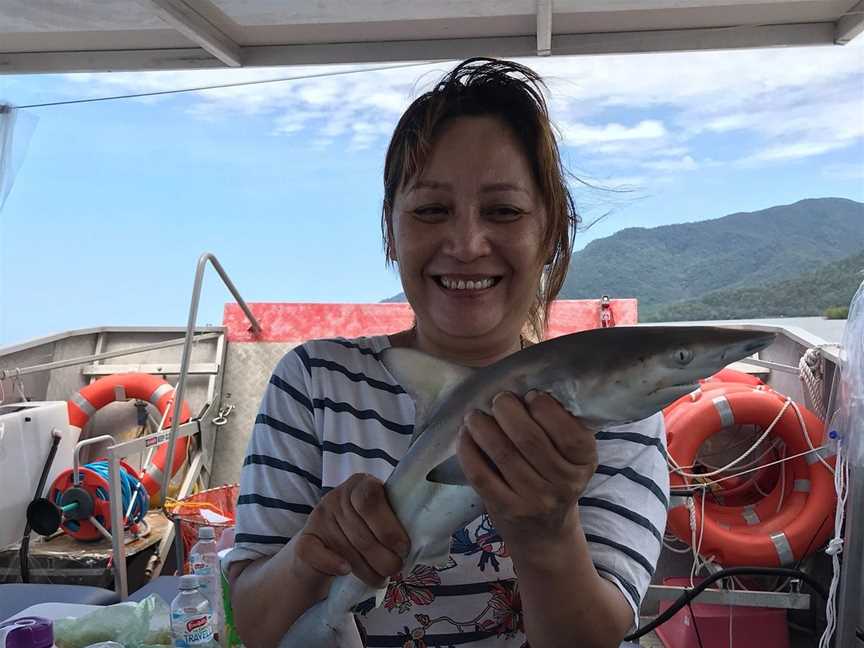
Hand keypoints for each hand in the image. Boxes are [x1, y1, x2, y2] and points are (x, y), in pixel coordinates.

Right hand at [293, 474, 410, 587]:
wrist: (326, 553)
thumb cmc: (364, 533)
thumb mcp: (380, 520)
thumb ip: (394, 522)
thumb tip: (415, 542)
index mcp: (361, 484)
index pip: (371, 498)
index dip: (388, 526)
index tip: (403, 548)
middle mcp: (337, 496)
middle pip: (361, 529)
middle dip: (382, 555)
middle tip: (396, 569)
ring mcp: (318, 516)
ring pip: (345, 547)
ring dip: (367, 569)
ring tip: (381, 579)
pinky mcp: (304, 539)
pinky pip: (317, 553)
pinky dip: (333, 563)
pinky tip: (346, 570)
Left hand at [457, 390, 597, 549]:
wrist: (544, 533)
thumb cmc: (554, 478)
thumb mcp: (570, 455)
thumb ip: (559, 425)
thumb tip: (527, 381)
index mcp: (585, 462)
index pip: (570, 433)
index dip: (546, 408)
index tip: (530, 395)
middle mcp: (564, 484)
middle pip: (530, 439)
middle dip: (508, 411)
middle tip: (498, 399)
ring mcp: (535, 500)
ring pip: (503, 454)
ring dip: (483, 426)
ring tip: (475, 414)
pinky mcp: (506, 510)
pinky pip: (481, 475)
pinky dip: (468, 450)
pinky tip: (465, 435)